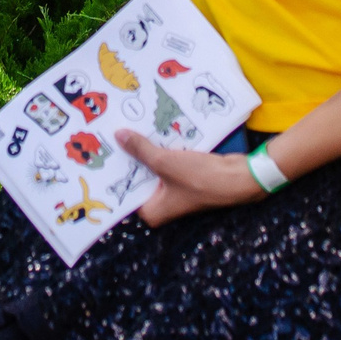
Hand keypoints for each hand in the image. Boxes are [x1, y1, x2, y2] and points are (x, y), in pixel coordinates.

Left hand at [115, 130, 265, 225]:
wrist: (239, 178)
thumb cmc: (200, 179)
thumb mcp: (165, 162)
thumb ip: (141, 150)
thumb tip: (119, 136)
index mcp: (152, 211)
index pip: (124, 192)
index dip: (114, 171)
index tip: (102, 152)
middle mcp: (161, 205)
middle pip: (137, 178)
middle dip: (130, 157)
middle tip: (113, 134)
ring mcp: (174, 191)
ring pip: (152, 168)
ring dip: (146, 150)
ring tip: (128, 127)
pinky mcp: (185, 178)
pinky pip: (166, 162)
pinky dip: (161, 149)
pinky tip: (153, 130)